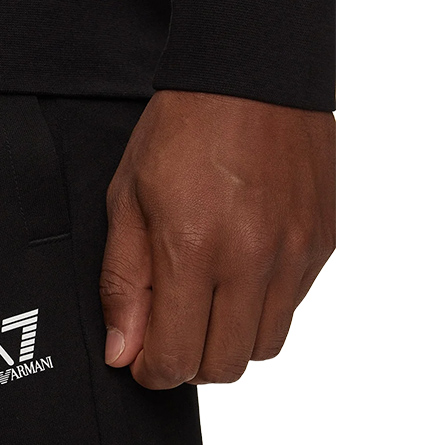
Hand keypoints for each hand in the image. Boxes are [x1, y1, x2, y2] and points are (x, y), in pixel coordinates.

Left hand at [100, 90, 334, 388]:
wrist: (249, 74)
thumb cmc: (180, 127)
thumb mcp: (127, 197)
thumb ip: (123, 280)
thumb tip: (124, 350)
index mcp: (192, 248)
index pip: (175, 356)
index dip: (150, 370)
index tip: (139, 356)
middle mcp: (250, 260)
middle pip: (223, 366)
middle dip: (187, 363)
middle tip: (167, 331)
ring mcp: (293, 255)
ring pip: (262, 347)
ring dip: (226, 340)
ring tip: (202, 301)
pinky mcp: (320, 246)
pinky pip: (291, 308)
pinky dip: (260, 309)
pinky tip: (236, 271)